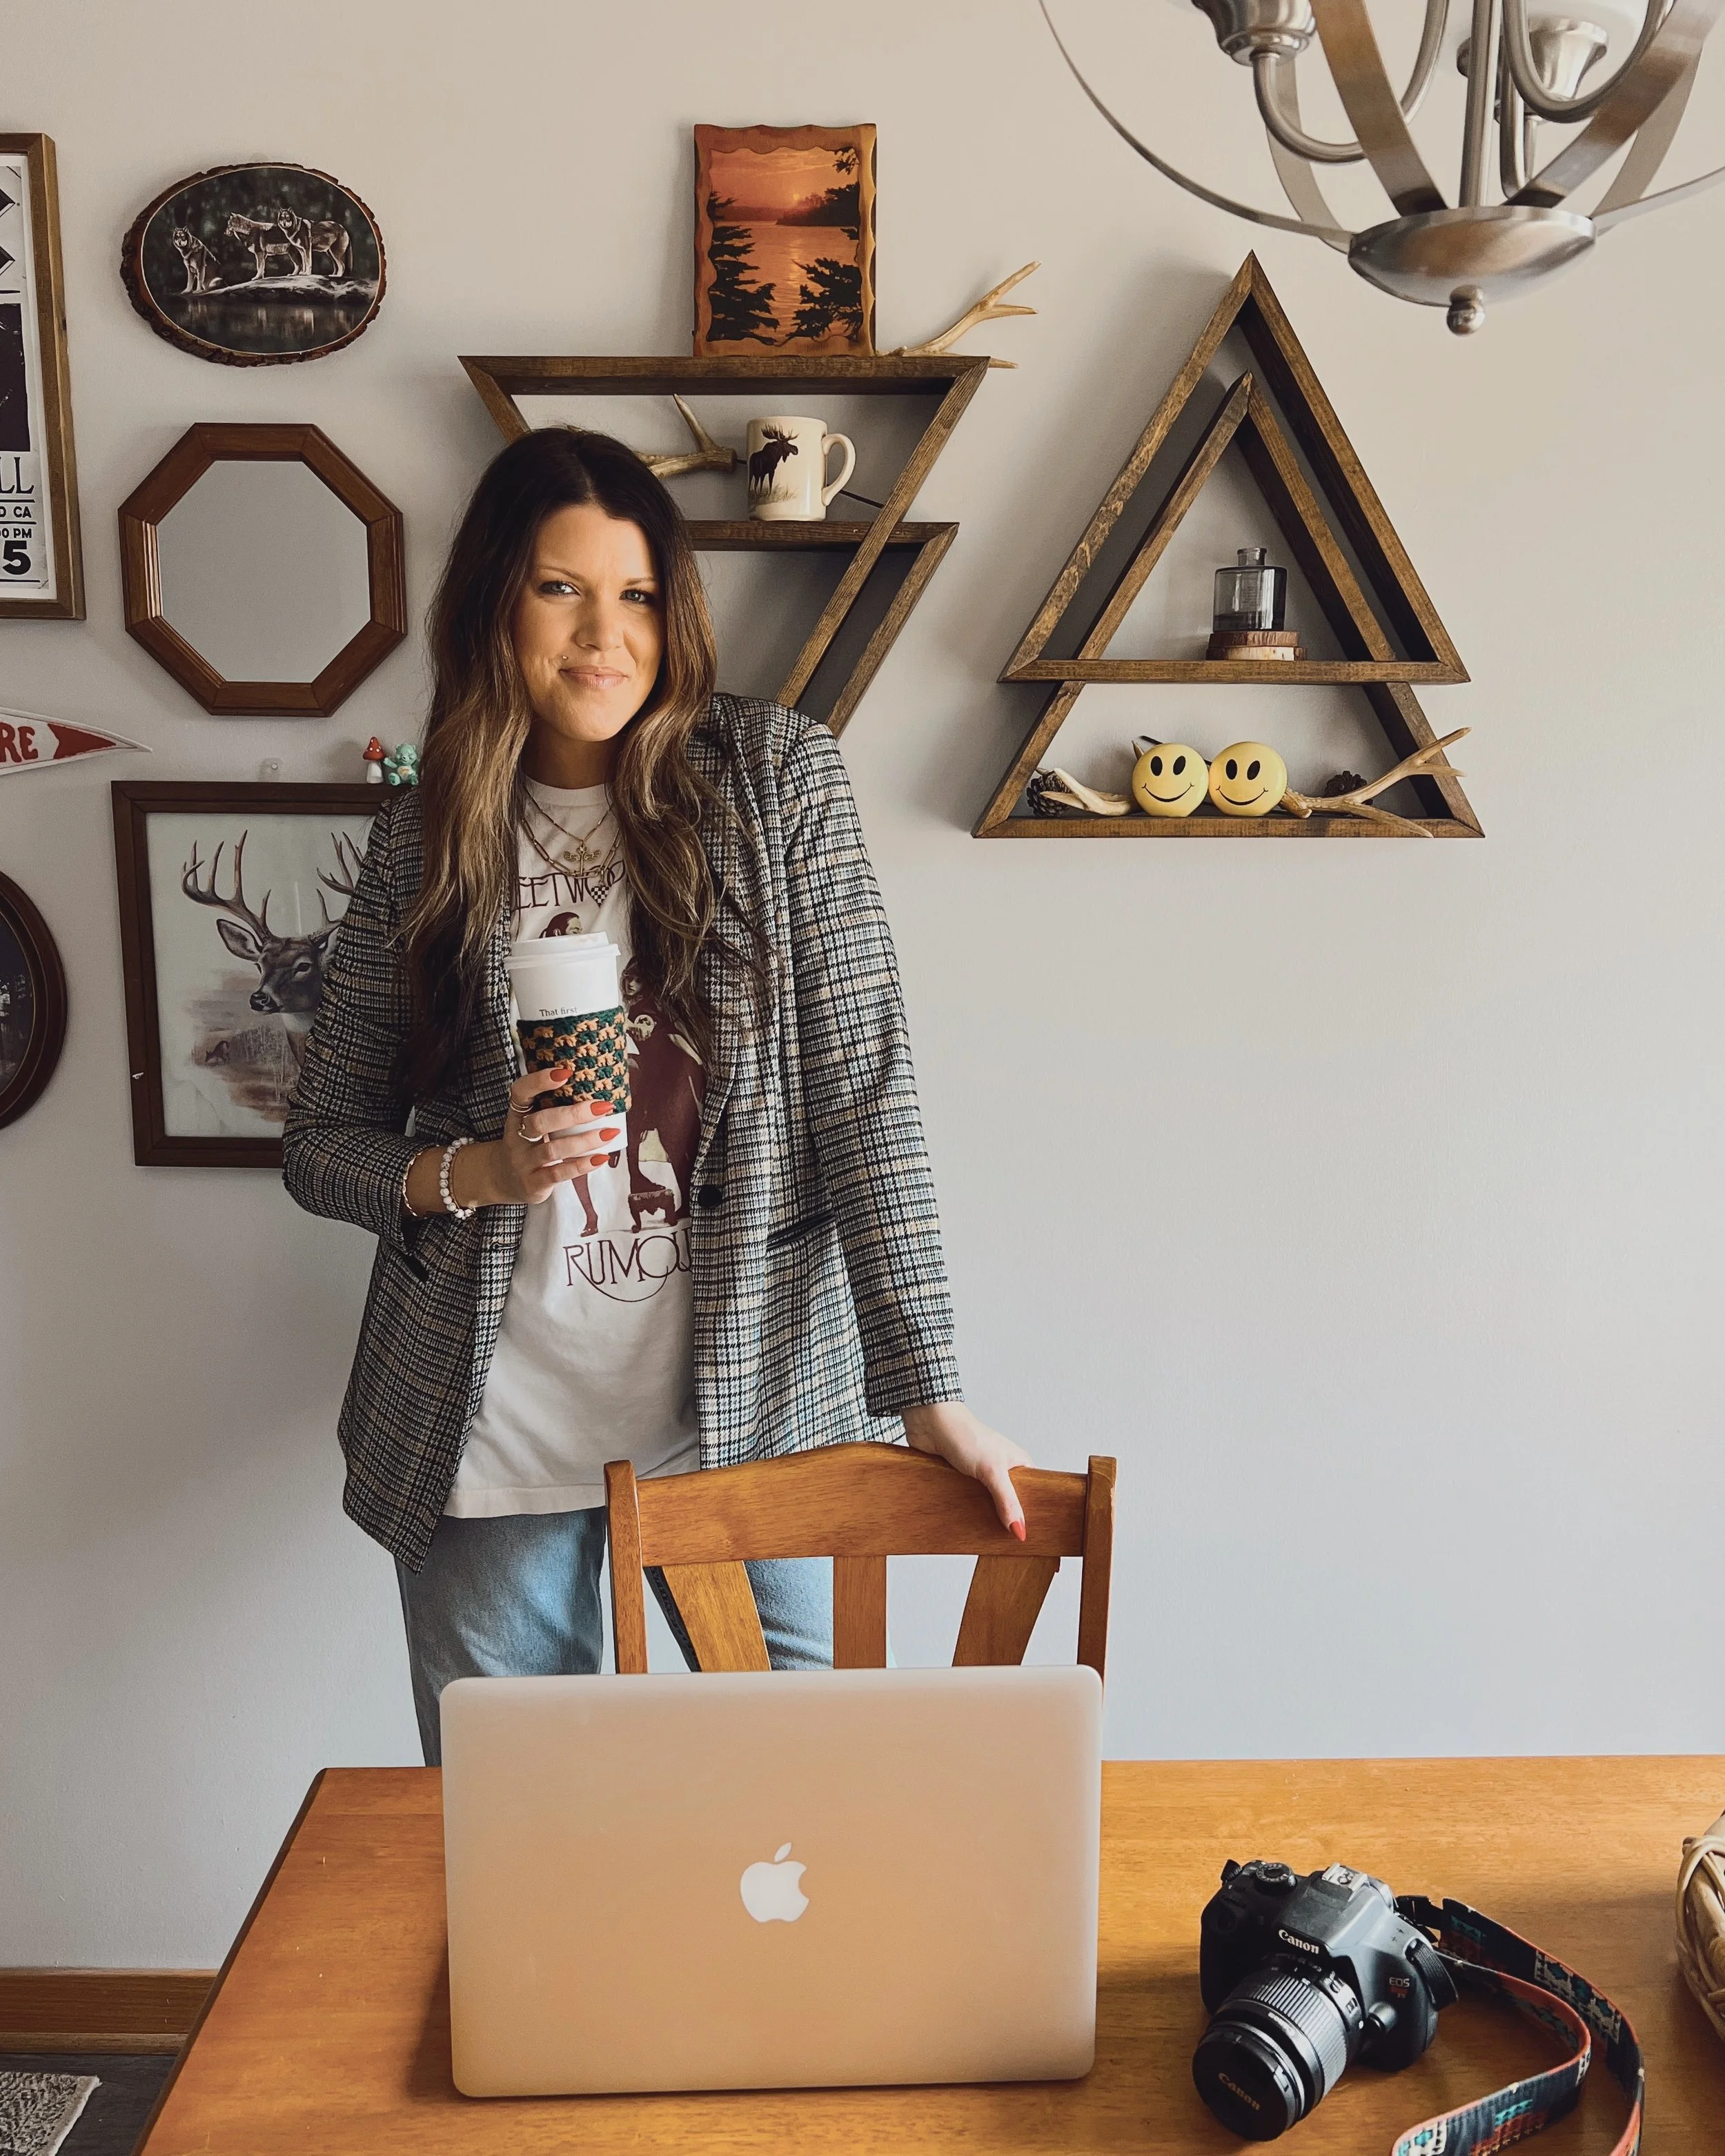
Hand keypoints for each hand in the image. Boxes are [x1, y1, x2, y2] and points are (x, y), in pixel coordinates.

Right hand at [403, 1066, 622, 1215]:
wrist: (502, 1179)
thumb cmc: (527, 1143)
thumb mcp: (530, 1122)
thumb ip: (552, 1107)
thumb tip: (594, 1087)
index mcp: (517, 1115)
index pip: (521, 1093)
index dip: (539, 1081)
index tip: (565, 1072)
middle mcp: (518, 1137)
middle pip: (540, 1122)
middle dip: (573, 1114)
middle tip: (602, 1106)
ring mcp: (524, 1162)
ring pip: (553, 1150)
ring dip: (584, 1141)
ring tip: (609, 1133)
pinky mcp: (533, 1183)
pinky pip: (558, 1174)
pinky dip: (581, 1166)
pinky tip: (601, 1158)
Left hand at [901, 1401, 1030, 1539]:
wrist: (929, 1424)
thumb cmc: (966, 1434)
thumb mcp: (993, 1471)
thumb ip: (1007, 1501)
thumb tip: (1019, 1529)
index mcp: (1017, 1465)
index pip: (1031, 1497)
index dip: (1030, 1516)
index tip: (1028, 1538)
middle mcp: (1001, 1471)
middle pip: (1008, 1505)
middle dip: (1004, 1520)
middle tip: (1004, 1544)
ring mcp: (980, 1477)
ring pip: (985, 1507)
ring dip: (981, 1517)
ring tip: (983, 1538)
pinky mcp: (960, 1482)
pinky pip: (966, 1504)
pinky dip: (964, 1512)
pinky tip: (963, 1524)